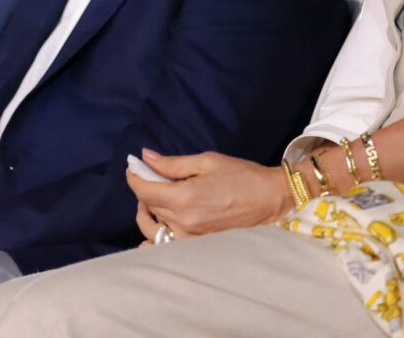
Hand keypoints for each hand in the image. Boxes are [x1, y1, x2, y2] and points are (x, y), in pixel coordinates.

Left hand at [128, 148, 286, 241]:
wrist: (270, 199)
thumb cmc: (241, 176)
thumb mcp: (206, 161)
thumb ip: (172, 164)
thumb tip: (145, 157)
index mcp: (185, 198)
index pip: (144, 191)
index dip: (134, 177)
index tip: (133, 167)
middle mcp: (184, 222)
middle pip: (149, 207)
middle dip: (144, 189)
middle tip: (149, 175)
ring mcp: (191, 238)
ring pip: (155, 227)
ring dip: (149, 211)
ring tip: (156, 197)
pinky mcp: (198, 245)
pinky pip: (167, 245)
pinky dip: (158, 235)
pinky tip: (158, 225)